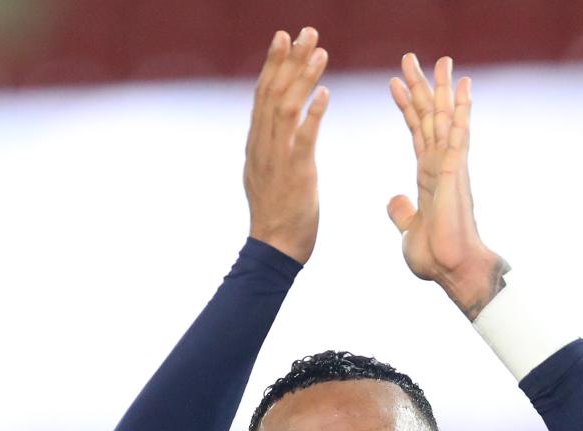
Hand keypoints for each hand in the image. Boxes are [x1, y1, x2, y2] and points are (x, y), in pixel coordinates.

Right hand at [245, 27, 328, 263]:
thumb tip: (270, 128)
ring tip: (319, 51)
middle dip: (288, 59)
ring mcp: (277, 158)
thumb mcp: (266, 174)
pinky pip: (304, 138)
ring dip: (303, 78)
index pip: (263, 94)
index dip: (273, 63)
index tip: (283, 37)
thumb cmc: (277, 215)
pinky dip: (313, 114)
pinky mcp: (296, 174)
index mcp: (257, 143)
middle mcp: (263, 145)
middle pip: (273, 92)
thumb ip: (269, 148)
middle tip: (305, 31)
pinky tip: (325, 94)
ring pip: (286, 108)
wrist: (274, 248)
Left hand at [388, 54, 506, 319]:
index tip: (395, 84)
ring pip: (444, 119)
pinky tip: (463, 85)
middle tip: (412, 58)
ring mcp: (451, 167)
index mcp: (429, 177)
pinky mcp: (457, 172)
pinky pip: (458, 133)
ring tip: (440, 59)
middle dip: (421, 87)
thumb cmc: (436, 257)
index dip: (406, 108)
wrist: (453, 271)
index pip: (416, 133)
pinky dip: (460, 108)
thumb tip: (395, 200)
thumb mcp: (409, 230)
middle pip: (429, 118)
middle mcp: (442, 166)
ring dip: (441, 88)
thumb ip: (403, 212)